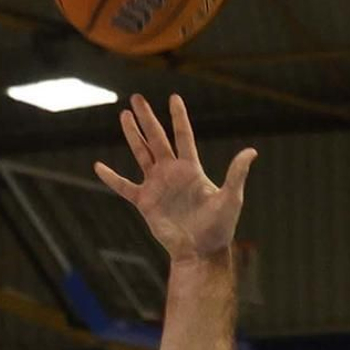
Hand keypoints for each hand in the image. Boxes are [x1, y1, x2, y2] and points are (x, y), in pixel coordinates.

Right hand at [95, 92, 254, 262]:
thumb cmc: (219, 227)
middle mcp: (172, 172)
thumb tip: (251, 151)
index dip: (178, 117)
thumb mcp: (231, 198)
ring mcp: (157, 186)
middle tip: (136, 99)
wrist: (200, 251)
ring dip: (132, 136)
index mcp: (191, 169)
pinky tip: (99, 166)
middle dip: (147, 119)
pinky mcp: (145, 202)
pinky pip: (124, 187)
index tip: (173, 98)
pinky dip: (112, 178)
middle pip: (156, 139)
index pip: (183, 136)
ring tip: (124, 116)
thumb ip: (236, 173)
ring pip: (141, 154)